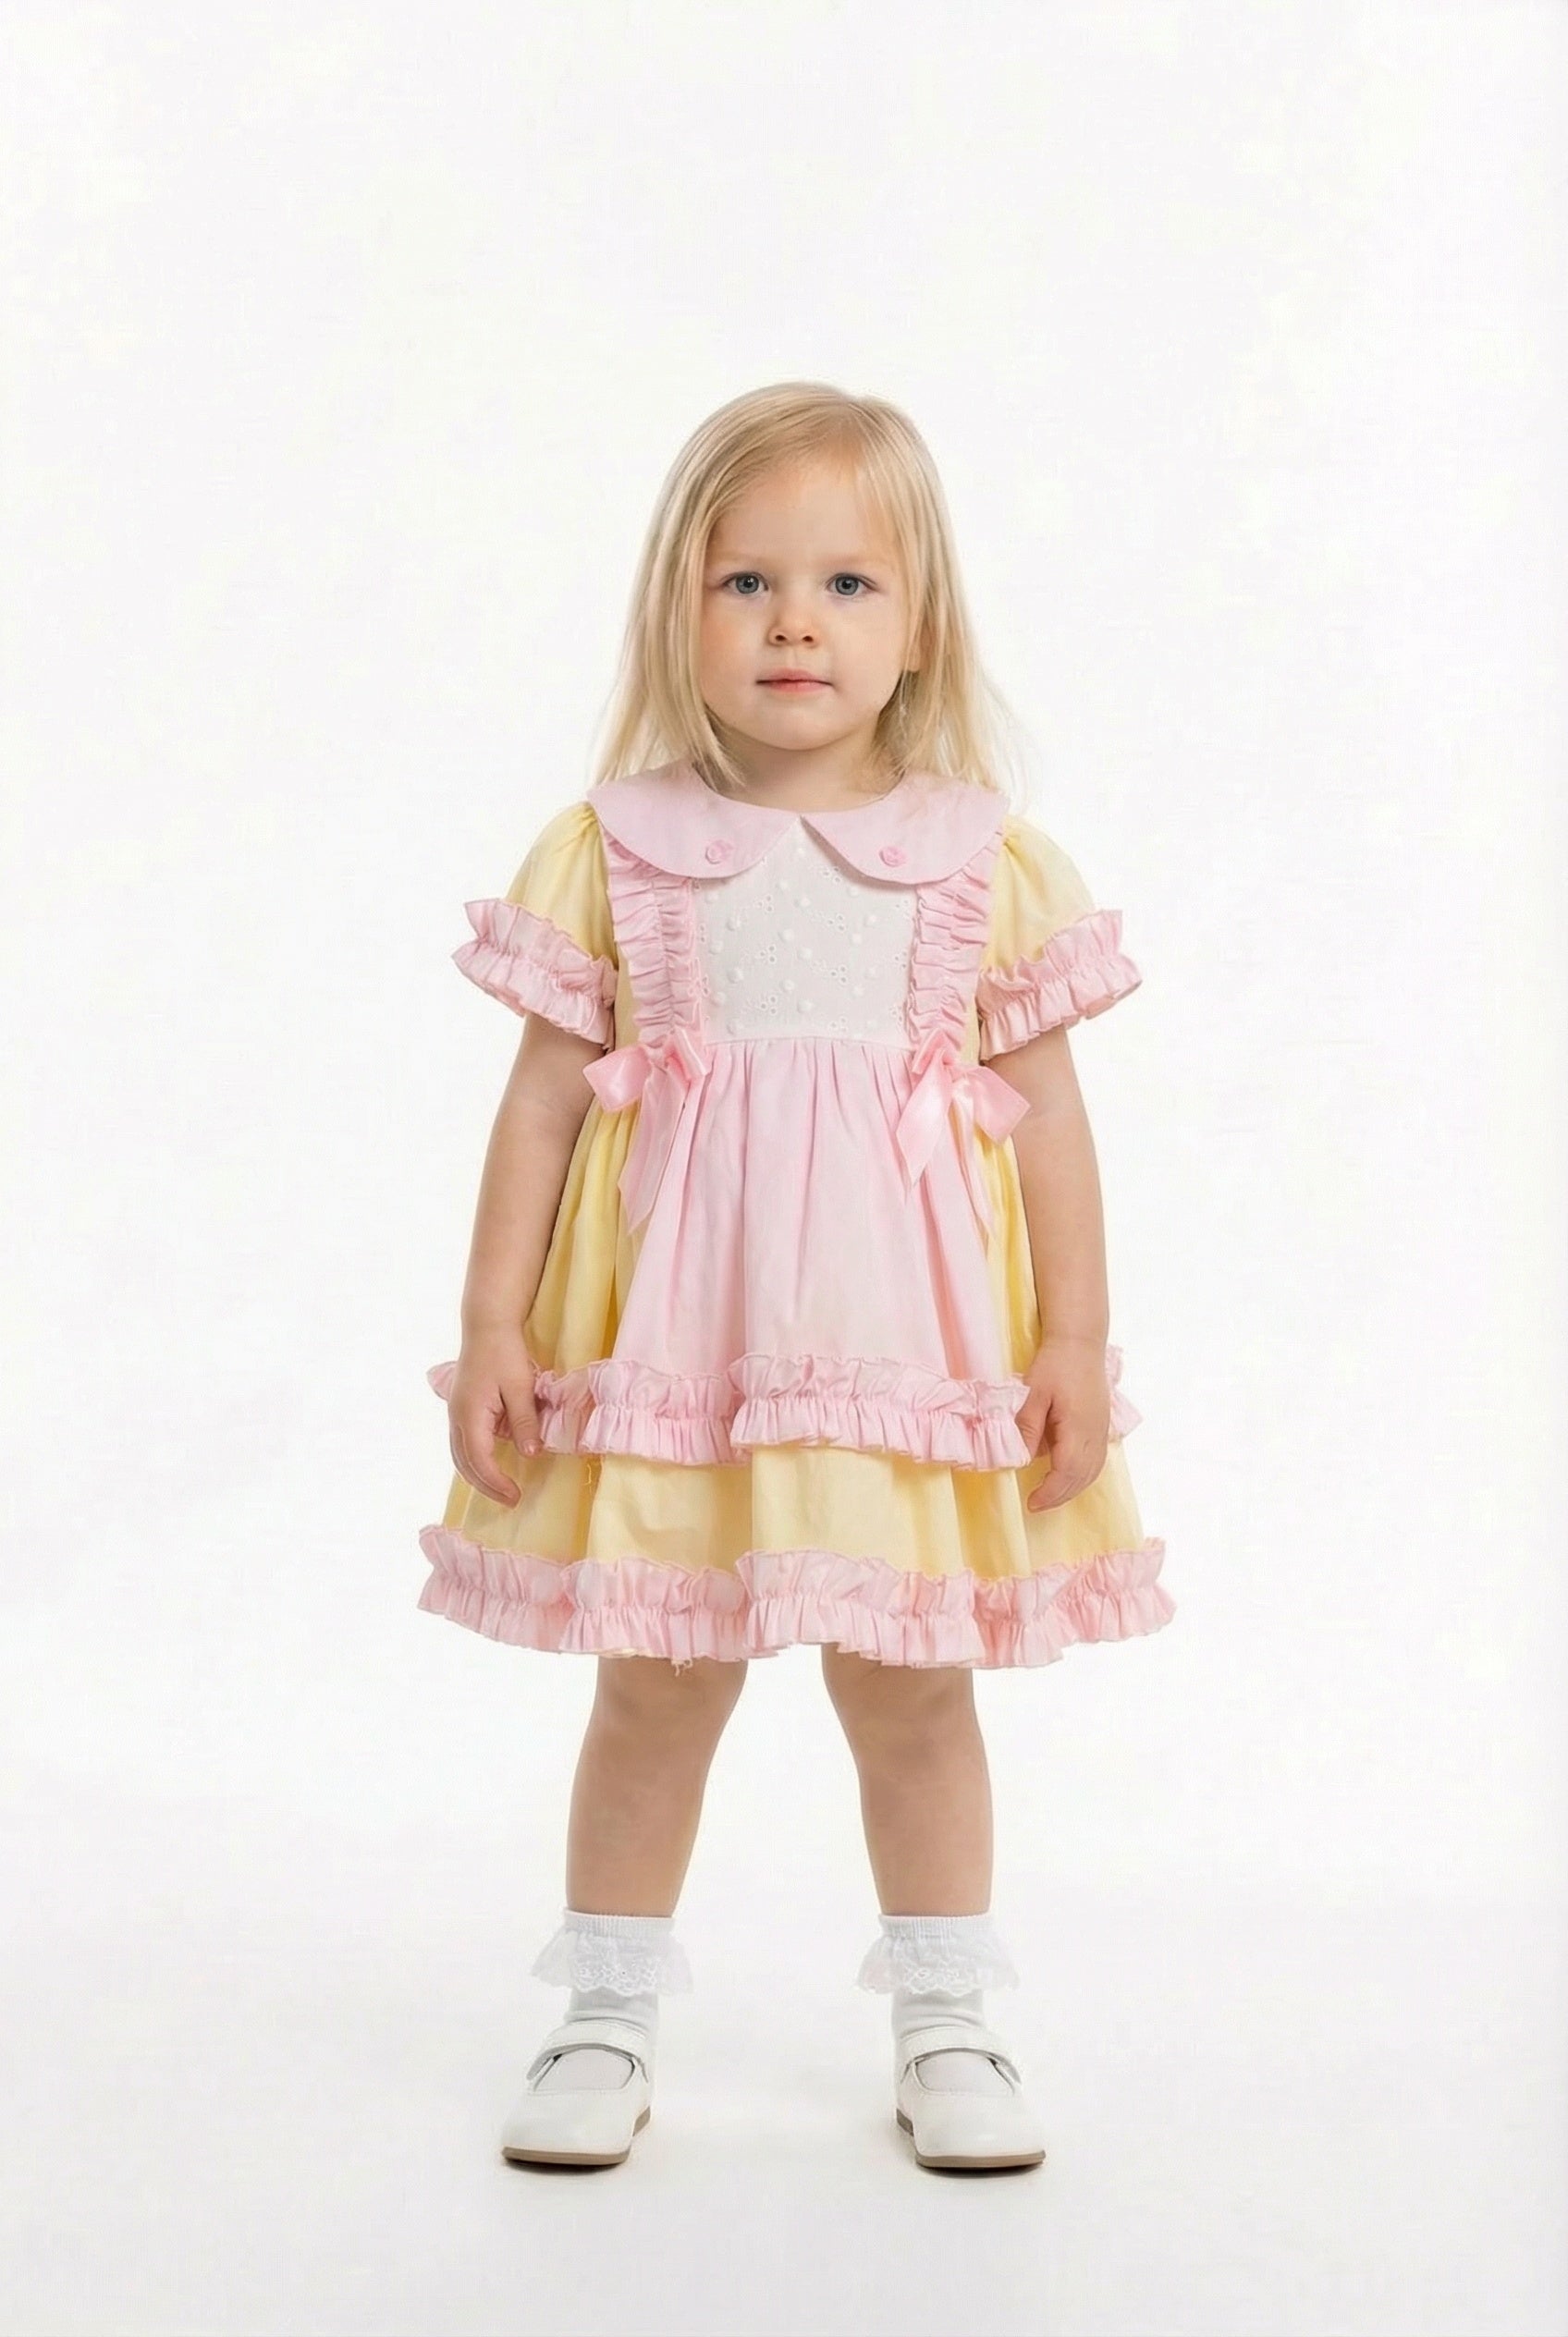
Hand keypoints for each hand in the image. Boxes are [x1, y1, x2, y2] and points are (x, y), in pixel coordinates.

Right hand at [447, 1328, 543, 1505]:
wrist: (487, 1326)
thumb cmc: (505, 1352)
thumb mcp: (521, 1387)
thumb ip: (525, 1422)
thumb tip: (531, 1454)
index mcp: (469, 1415)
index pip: (479, 1460)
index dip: (496, 1482)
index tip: (514, 1496)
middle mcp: (456, 1418)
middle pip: (464, 1464)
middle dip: (485, 1485)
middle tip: (510, 1499)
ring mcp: (455, 1413)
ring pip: (460, 1455)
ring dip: (477, 1475)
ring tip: (500, 1488)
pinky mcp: (460, 1409)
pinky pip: (462, 1443)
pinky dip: (474, 1459)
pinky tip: (491, 1464)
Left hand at [1015, 1336, 1109, 1511]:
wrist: (1080, 1344)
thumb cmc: (1055, 1365)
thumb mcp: (1033, 1393)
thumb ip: (1028, 1426)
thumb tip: (1020, 1458)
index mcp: (1078, 1427)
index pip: (1067, 1471)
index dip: (1050, 1492)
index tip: (1032, 1502)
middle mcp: (1095, 1434)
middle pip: (1082, 1477)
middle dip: (1059, 1496)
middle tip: (1036, 1505)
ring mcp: (1102, 1431)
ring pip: (1092, 1472)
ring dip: (1072, 1488)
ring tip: (1050, 1496)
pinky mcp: (1102, 1427)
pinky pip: (1096, 1461)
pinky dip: (1082, 1476)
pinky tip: (1067, 1477)